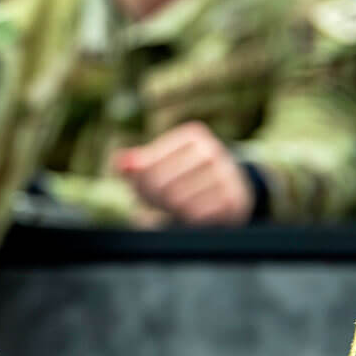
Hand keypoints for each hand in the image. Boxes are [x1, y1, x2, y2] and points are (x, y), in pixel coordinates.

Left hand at [113, 122, 254, 224]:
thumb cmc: (181, 176)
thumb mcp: (156, 166)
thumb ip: (133, 164)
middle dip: (154, 198)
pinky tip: (190, 214)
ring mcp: (227, 174)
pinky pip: (197, 215)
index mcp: (192, 136)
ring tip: (175, 206)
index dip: (140, 183)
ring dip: (170, 210)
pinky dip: (188, 219)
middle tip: (159, 202)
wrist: (227, 191)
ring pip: (178, 201)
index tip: (146, 187)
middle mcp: (213, 150)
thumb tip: (121, 162)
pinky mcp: (234, 199)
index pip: (148, 165)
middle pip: (161, 183)